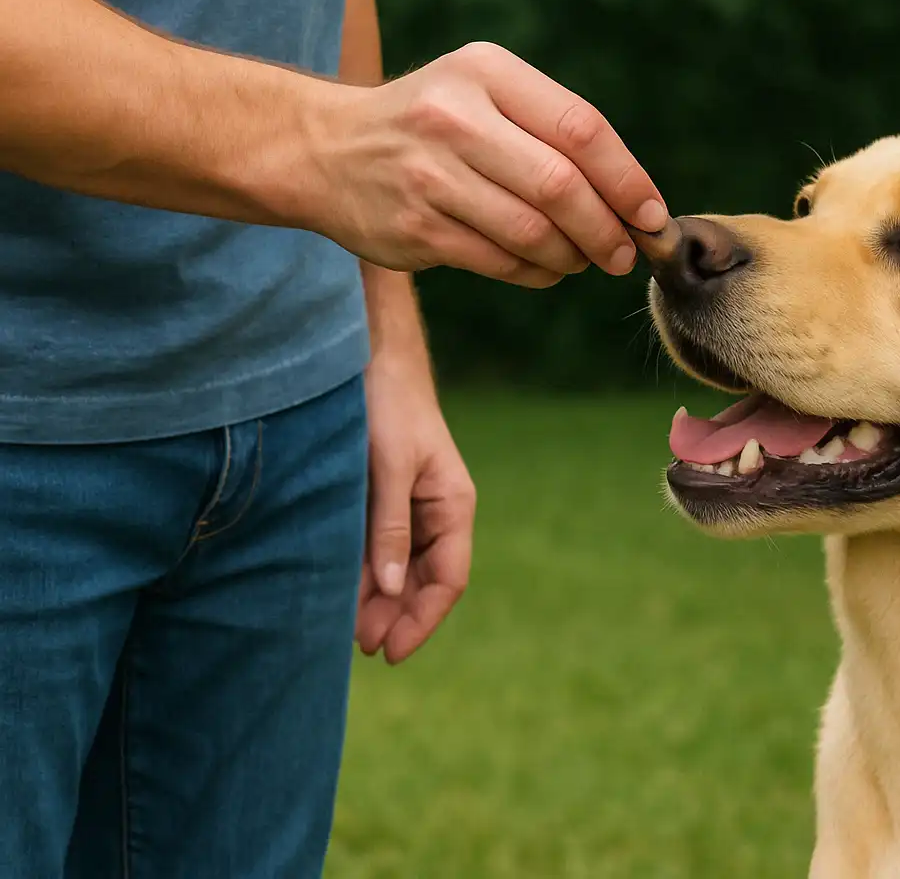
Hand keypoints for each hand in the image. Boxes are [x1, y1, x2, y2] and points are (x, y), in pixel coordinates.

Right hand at [304, 41, 667, 286]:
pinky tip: (544, 267)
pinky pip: (500, 262)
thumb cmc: (430, 124)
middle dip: (607, 229)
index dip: (628, 179)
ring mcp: (430, 176)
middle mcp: (454, 118)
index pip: (581, 128)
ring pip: (533, 232)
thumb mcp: (483, 93)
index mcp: (484, 72)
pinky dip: (536, 272)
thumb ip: (553, 132)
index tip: (653, 215)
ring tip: (583, 259)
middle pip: (561, 186)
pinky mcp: (415, 229)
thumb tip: (636, 202)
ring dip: (573, 256)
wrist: (323, 150)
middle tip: (626, 253)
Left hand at [355, 349, 474, 663]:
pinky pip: (375, 547)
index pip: (448, 579)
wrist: (369, 356)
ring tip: (343, 627)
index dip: (422, 619)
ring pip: (396, 569)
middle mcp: (435, 513)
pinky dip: (360, 572)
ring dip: (374, 599)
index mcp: (453, 505)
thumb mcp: (389, 467)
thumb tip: (388, 588)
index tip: (391, 651)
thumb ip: (390, 527)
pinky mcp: (379, 498)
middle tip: (359, 646)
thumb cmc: (388, 404)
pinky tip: (338, 590)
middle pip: (422, 581)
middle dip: (395, 616)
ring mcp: (408, 507)